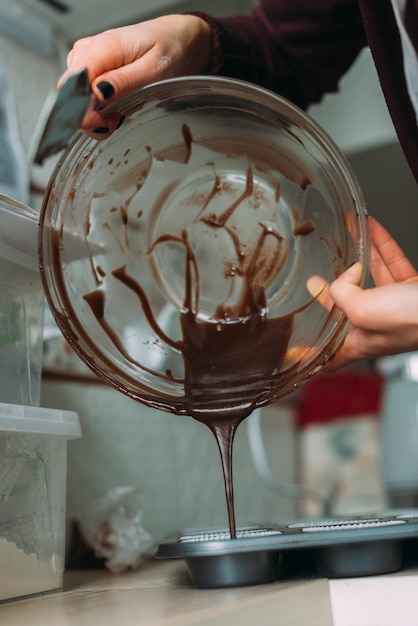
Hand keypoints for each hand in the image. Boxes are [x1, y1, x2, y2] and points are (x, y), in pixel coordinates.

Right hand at [58, 15, 211, 137]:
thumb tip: (97, 93)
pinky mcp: (92, 69)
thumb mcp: (154, 70)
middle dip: (92, 116)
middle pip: (70, 94)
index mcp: (103, 47)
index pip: (72, 83)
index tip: (103, 124)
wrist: (176, 40)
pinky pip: (85, 96)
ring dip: (98, 114)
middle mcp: (88, 51)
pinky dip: (100, 109)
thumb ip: (124, 81)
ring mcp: (88, 60)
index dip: (82, 110)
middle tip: (119, 120)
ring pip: (77, 98)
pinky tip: (117, 106)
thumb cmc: (169, 50)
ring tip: (122, 110)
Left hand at [307, 215, 417, 370]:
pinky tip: (370, 228)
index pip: (328, 358)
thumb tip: (342, 276)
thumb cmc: (414, 321)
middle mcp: (375, 327)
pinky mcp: (411, 291)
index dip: (311, 354)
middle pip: (345, 311)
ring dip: (357, 256)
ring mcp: (395, 308)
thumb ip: (341, 293)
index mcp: (359, 342)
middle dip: (329, 294)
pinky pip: (392, 264)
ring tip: (344, 235)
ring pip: (370, 279)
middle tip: (314, 282)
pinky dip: (381, 246)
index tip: (295, 349)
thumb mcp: (361, 311)